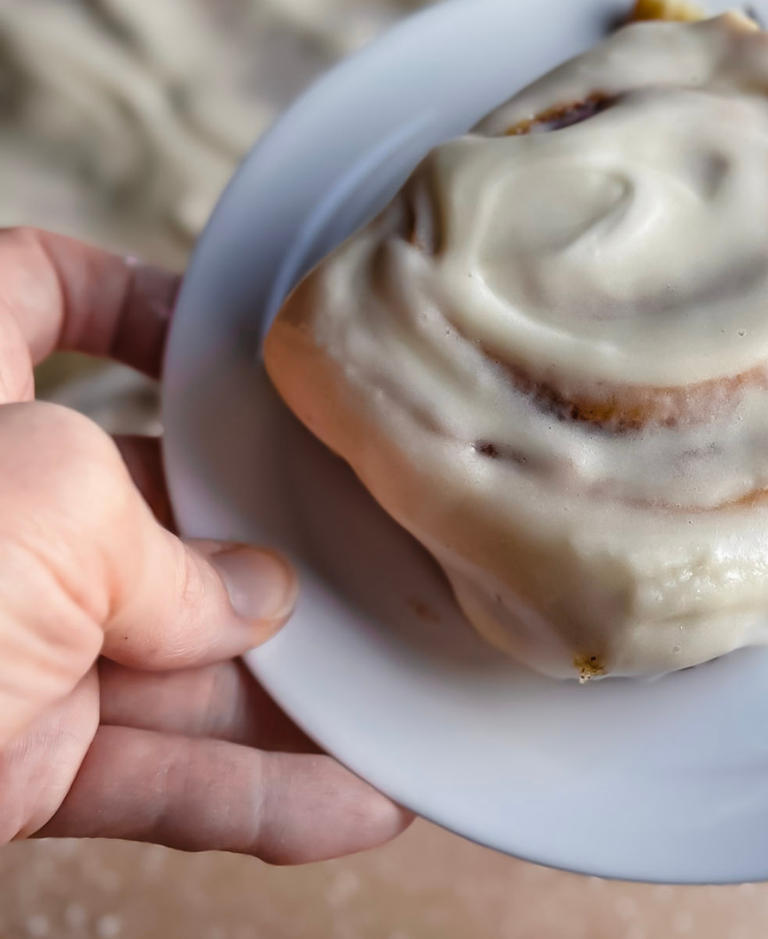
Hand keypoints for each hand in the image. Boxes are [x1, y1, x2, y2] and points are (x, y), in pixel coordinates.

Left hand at [0, 227, 409, 862]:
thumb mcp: (53, 507)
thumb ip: (176, 555)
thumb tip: (254, 603)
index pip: (44, 291)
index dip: (136, 296)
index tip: (231, 340)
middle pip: (166, 502)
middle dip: (277, 536)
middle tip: (379, 551)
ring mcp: (11, 638)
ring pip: (181, 657)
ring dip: (295, 694)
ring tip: (404, 702)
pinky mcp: (19, 754)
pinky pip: (157, 772)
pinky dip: (253, 795)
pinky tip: (355, 801)